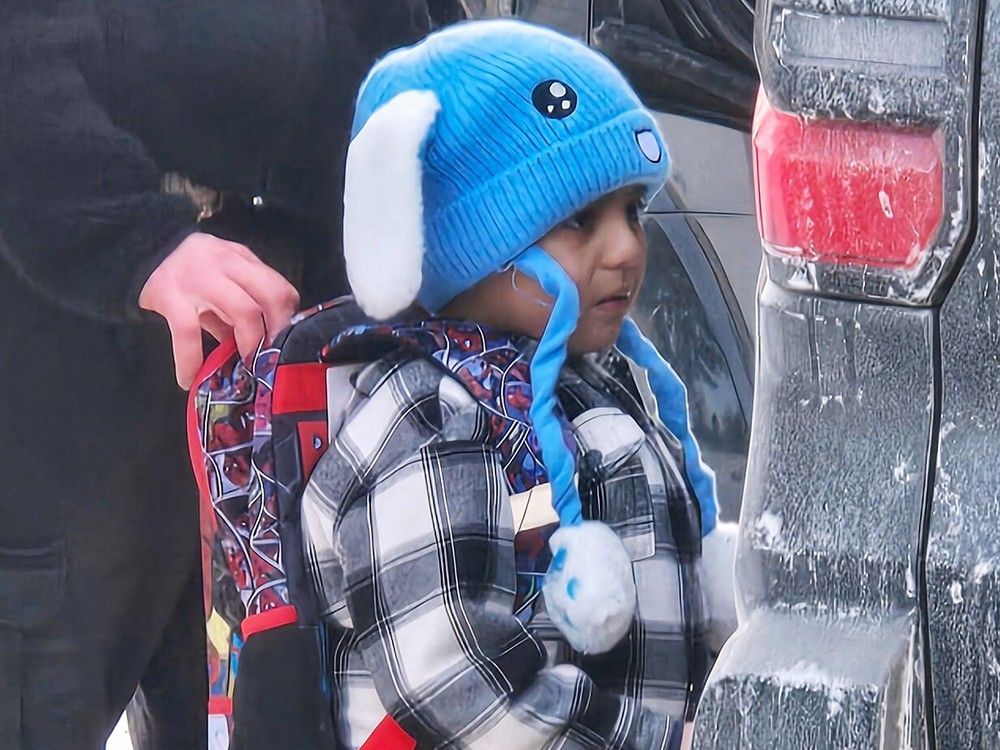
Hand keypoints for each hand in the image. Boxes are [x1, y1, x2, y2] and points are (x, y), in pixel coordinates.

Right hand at [139, 232, 299, 388]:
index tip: (285, 341)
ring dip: (250, 344)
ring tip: (245, 367)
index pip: (280, 286)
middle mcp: (225, 262)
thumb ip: (241, 304)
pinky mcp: (170, 296)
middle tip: (271, 357)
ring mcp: (198, 278)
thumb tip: (263, 345)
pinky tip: (189, 380)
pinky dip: (191, 361)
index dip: (287, 318)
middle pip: (271, 296)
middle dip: (276, 332)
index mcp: (240, 258)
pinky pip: (189, 333)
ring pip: (243, 310)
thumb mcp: (219, 280)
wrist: (137, 251)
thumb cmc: (187, 273)